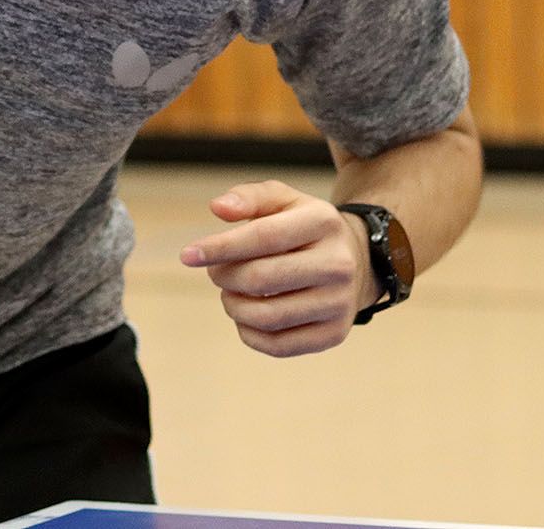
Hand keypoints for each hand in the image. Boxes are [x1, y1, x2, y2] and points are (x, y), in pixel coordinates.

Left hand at [179, 180, 375, 357]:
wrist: (355, 262)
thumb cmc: (304, 229)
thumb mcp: (283, 201)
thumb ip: (249, 197)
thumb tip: (218, 208)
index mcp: (323, 222)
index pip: (263, 237)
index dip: (220, 248)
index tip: (188, 255)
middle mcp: (337, 264)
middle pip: (260, 278)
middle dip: (224, 276)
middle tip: (215, 272)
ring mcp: (339, 303)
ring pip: (266, 316)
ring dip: (233, 306)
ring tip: (231, 293)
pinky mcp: (333, 334)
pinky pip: (277, 346)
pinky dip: (249, 333)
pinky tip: (246, 315)